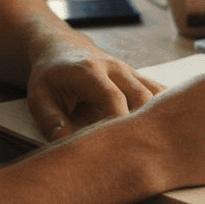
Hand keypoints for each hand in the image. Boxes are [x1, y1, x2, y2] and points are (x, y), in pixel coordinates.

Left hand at [25, 46, 164, 140]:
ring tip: (156, 147)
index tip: (117, 148)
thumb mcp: (38, 96)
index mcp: (89, 71)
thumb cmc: (50, 76)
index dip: (118, 122)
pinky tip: (166, 133)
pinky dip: (166, 111)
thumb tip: (65, 143)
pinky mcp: (139, 78)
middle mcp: (115, 68)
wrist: (63, 48)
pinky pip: (161, 93)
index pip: (112, 97)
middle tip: (139, 154)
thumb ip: (50, 120)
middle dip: (142, 125)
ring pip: (157, 94)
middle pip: (141, 96)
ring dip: (158, 119)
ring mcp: (130, 72)